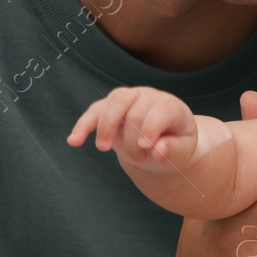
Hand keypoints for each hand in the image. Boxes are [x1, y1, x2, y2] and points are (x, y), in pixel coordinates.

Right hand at [68, 86, 194, 173]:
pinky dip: (83, 125)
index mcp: (171, 106)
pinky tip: (74, 141)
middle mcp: (149, 97)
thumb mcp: (182, 153)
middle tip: (138, 160)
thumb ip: (174, 150)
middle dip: (132, 137)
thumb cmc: (174, 147)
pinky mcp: (110, 107)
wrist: (158, 144)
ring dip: (105, 126)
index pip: (160, 110)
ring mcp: (129, 99)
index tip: (145, 148)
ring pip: (113, 102)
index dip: (151, 127)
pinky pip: (94, 111)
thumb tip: (158, 150)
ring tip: (102, 148)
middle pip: (134, 107)